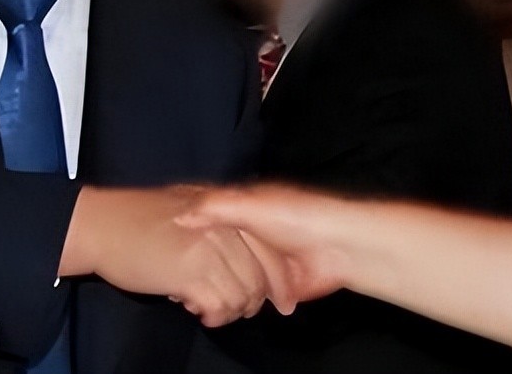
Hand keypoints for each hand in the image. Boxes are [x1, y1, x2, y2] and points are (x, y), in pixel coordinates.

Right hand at [60, 185, 279, 326]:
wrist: (102, 224)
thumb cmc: (140, 217)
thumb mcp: (189, 204)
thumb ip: (218, 219)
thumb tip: (242, 252)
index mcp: (226, 211)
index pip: (268, 251)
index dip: (276, 280)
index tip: (278, 300)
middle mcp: (224, 228)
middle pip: (260, 277)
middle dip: (253, 301)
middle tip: (234, 308)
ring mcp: (209, 250)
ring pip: (243, 295)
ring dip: (230, 310)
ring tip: (210, 308)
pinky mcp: (190, 273)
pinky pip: (220, 306)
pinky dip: (213, 314)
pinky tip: (194, 308)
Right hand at [175, 184, 353, 314]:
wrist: (340, 247)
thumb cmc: (296, 218)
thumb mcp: (250, 203)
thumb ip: (215, 207)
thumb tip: (179, 216)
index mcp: (251, 211)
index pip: (214, 222)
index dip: (194, 234)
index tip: (170, 244)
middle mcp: (259, 237)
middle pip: (224, 254)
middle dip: (207, 267)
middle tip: (180, 279)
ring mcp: (270, 264)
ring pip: (237, 278)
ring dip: (223, 287)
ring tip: (196, 298)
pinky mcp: (281, 288)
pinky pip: (256, 298)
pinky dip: (241, 303)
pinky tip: (220, 307)